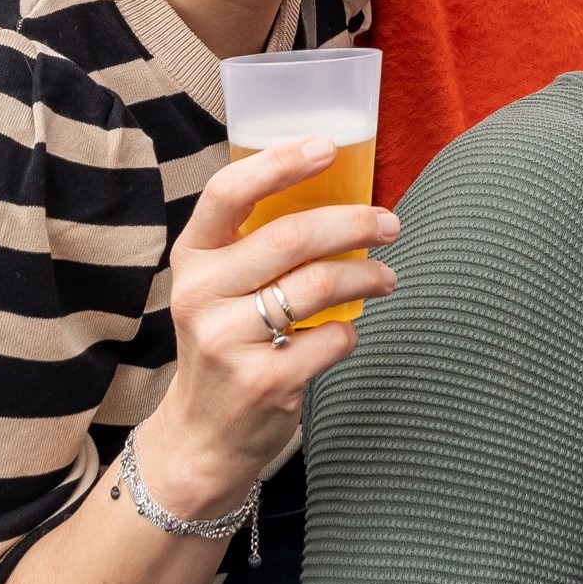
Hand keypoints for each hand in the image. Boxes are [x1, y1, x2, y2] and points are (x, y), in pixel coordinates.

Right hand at [137, 139, 401, 516]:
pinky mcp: (263, 380)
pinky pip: (332, 338)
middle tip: (389, 224)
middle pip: (292, 237)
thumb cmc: (225, 343)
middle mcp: (201, 294)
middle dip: (354, 224)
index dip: (280, 163)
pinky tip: (346, 332)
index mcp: (192, 258)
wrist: (202, 435)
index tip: (329, 148)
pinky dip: (351, 332)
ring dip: (368, 274)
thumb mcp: (218, 288)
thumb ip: (255, 245)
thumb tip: (337, 192)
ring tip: (386, 276)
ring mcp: (228, 340)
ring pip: (319, 285)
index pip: (228, 193)